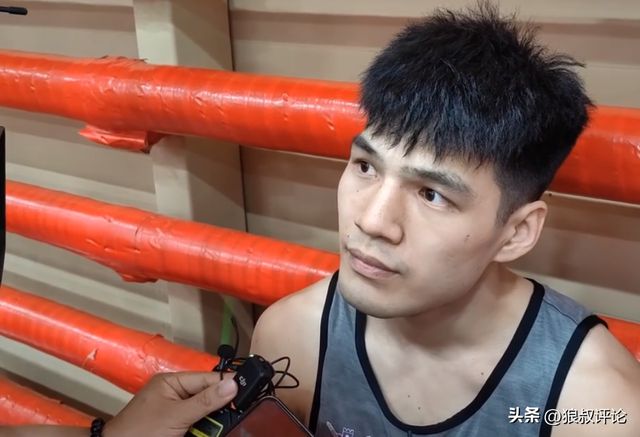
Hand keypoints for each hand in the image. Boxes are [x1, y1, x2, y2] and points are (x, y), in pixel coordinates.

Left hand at [103, 371, 236, 436]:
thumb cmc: (140, 432)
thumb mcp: (177, 416)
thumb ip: (206, 401)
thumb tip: (232, 384)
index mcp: (172, 381)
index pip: (207, 378)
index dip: (227, 383)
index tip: (249, 388)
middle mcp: (174, 393)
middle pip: (207, 395)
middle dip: (221, 406)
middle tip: (240, 411)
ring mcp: (174, 411)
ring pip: (204, 412)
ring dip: (213, 421)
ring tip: (226, 424)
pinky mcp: (175, 427)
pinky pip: (197, 424)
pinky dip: (204, 430)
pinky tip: (212, 432)